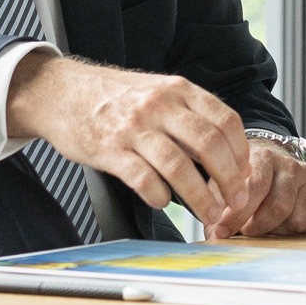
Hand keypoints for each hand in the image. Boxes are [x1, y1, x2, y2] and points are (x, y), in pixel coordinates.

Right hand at [7, 54, 250, 228]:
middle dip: (230, 180)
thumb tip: (224, 151)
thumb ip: (188, 113)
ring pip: (179, 166)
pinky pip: (142, 178)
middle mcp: (159, 105)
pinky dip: (159, 196)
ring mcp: (134, 127)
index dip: (242, 154)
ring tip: (210, 215)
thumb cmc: (113, 96)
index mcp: (178, 89)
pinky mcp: (109, 150)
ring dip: (201, 197)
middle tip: (236, 202)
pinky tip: (164, 203)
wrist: (60, 91)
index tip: (245, 176)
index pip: (226, 121)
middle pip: (209, 144)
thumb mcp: (158, 90)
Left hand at [210, 141, 305, 238]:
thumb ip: (216, 209)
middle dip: (258, 227)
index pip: (255, 187)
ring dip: (277, 230)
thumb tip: (214, 237)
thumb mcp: (225, 183)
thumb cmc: (246, 176)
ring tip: (264, 224)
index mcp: (264, 156)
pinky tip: (281, 222)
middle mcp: (290, 165)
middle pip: (279, 207)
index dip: (238, 215)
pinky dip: (294, 231)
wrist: (273, 160)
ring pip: (296, 220)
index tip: (222, 231)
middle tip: (245, 231)